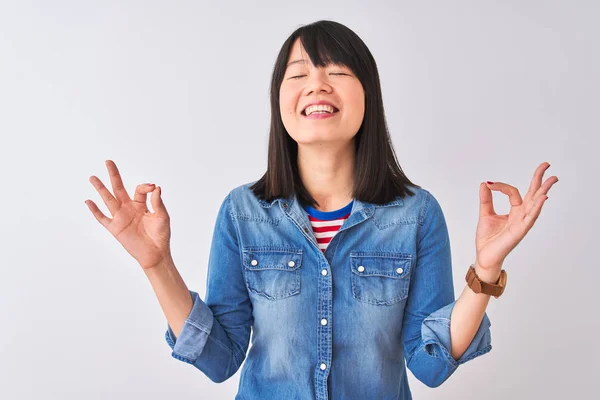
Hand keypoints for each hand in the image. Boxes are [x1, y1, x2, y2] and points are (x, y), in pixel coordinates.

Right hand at [85, 160, 171, 269]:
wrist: (155, 254)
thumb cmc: (161, 235)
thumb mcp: (162, 217)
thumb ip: (157, 202)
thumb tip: (156, 187)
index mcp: (141, 205)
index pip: (139, 190)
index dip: (145, 186)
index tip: (152, 187)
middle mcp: (129, 209)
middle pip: (118, 188)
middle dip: (114, 175)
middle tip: (108, 162)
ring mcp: (120, 217)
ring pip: (108, 199)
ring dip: (100, 188)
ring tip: (93, 177)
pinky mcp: (115, 228)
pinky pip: (102, 218)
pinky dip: (95, 210)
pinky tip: (88, 201)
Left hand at [474, 161, 558, 280]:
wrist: (484, 255)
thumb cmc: (488, 238)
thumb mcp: (485, 214)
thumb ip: (486, 199)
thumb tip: (485, 183)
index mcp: (515, 211)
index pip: (513, 192)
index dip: (501, 186)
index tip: (489, 184)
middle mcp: (521, 215)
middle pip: (533, 194)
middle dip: (539, 179)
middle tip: (546, 164)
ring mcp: (522, 223)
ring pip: (536, 204)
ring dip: (544, 191)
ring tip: (552, 179)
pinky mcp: (520, 231)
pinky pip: (530, 218)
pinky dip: (537, 207)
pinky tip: (543, 197)